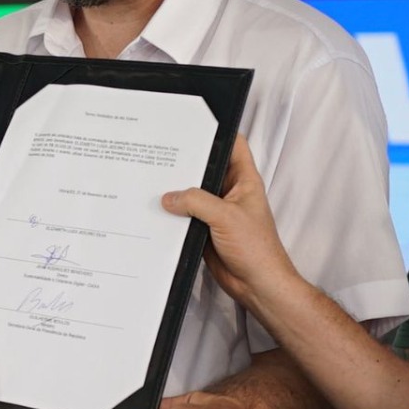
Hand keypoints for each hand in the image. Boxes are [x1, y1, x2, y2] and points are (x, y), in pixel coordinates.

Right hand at [161, 134, 297, 312]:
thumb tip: (169, 197)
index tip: (193, 123)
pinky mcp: (205, 230)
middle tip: (160, 152)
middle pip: (205, 169)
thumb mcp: (226, 217)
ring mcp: (216, 212)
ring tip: (151, 179)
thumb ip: (196, 201)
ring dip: (176, 192)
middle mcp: (229, 192)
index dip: (217, 132)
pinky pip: (186, 217)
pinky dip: (173, 216)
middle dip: (185, 163)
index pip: (233, 145)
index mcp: (244, 180)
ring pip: (192, 195)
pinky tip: (155, 212)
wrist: (257, 285)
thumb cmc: (256, 248)